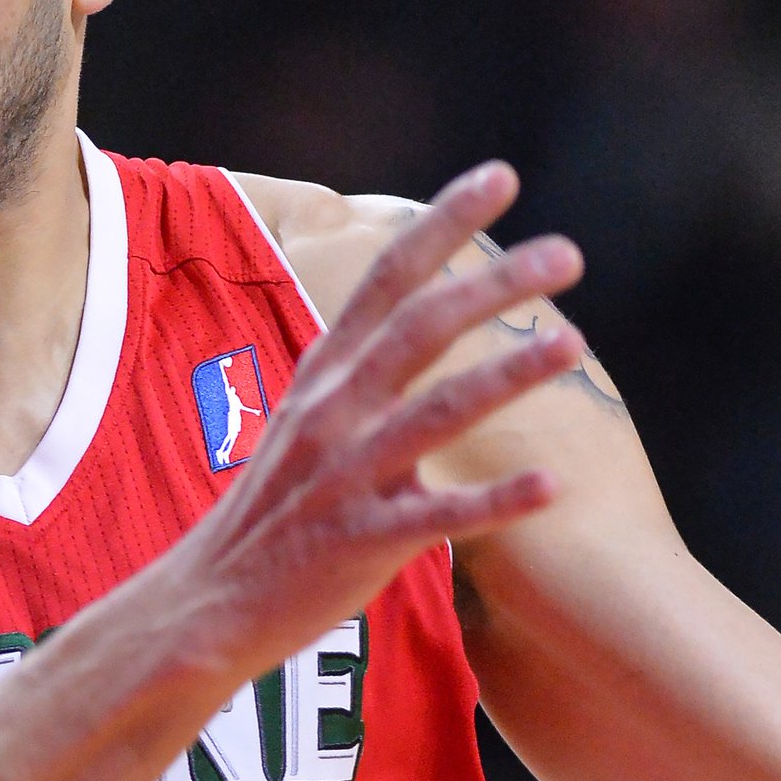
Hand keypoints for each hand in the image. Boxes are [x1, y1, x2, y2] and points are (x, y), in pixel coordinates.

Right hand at [169, 161, 583, 675]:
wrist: (207, 605)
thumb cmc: (275, 514)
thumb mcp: (307, 422)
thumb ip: (364, 374)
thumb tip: (424, 321)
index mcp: (325, 376)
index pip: (387, 278)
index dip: (443, 222)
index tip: (502, 175)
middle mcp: (333, 413)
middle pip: (420, 328)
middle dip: (494, 283)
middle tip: (567, 252)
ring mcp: (344, 477)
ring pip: (434, 411)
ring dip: (507, 374)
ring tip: (573, 342)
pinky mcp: (357, 543)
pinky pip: (437, 515)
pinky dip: (496, 499)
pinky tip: (553, 485)